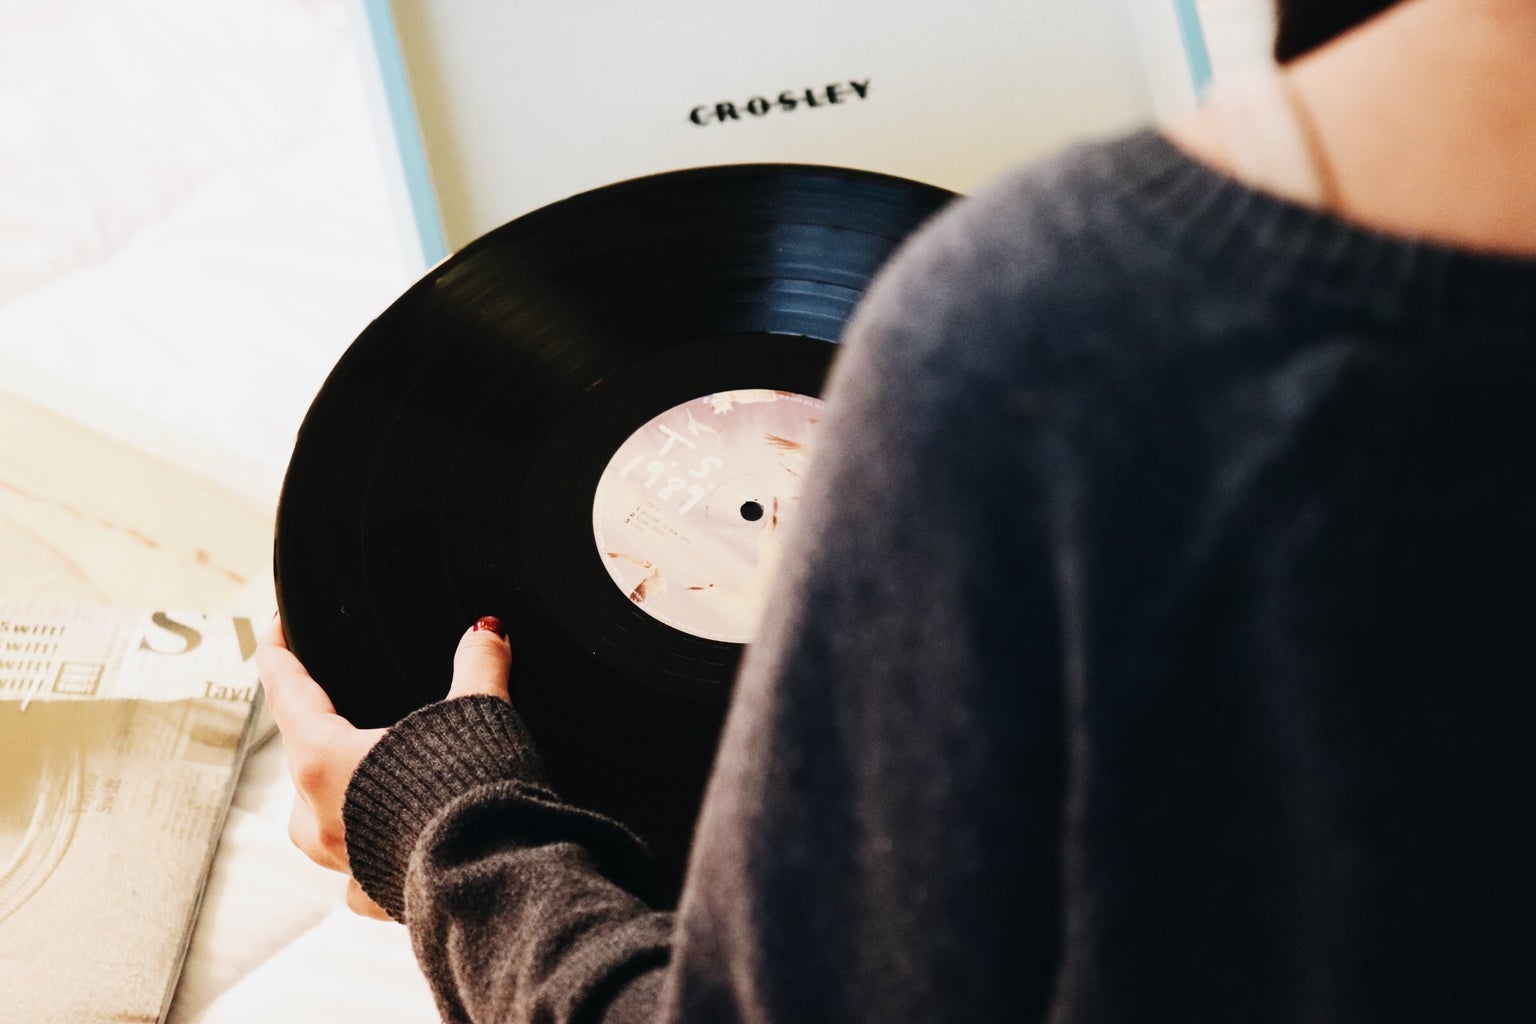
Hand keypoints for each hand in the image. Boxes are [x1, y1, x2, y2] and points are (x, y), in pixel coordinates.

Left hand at [256, 614, 511, 919]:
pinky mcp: (374, 894)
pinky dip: (366, 850)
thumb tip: (487, 632)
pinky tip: (390, 844)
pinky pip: (354, 868)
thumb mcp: (480, 714)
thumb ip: (480, 666)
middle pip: (300, 752)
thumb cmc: (474, 799)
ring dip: (330, 790)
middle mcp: (319, 813)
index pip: (286, 690)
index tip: (274, 630)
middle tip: (338, 700)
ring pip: (314, 815)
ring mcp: (342, 860)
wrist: (496, 882)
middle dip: (318, 722)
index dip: (279, 651)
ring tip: (361, 775)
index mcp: (326, 759)